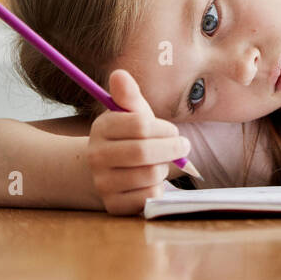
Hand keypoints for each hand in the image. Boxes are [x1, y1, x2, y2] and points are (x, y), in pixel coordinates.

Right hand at [86, 68, 191, 215]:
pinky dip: (158, 188)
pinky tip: (153, 181)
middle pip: (143, 152)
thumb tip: (119, 73)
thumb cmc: (129, 138)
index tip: (173, 131)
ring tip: (161, 163)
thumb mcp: (132, 115)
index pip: (140, 125)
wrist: (109, 171)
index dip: (164, 128)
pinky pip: (148, 197)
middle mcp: (96, 156)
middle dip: (171, 148)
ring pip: (149, 175)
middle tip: (184, 145)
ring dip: (164, 168)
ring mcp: (102, 182)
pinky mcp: (113, 206)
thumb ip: (129, 96)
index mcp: (102, 128)